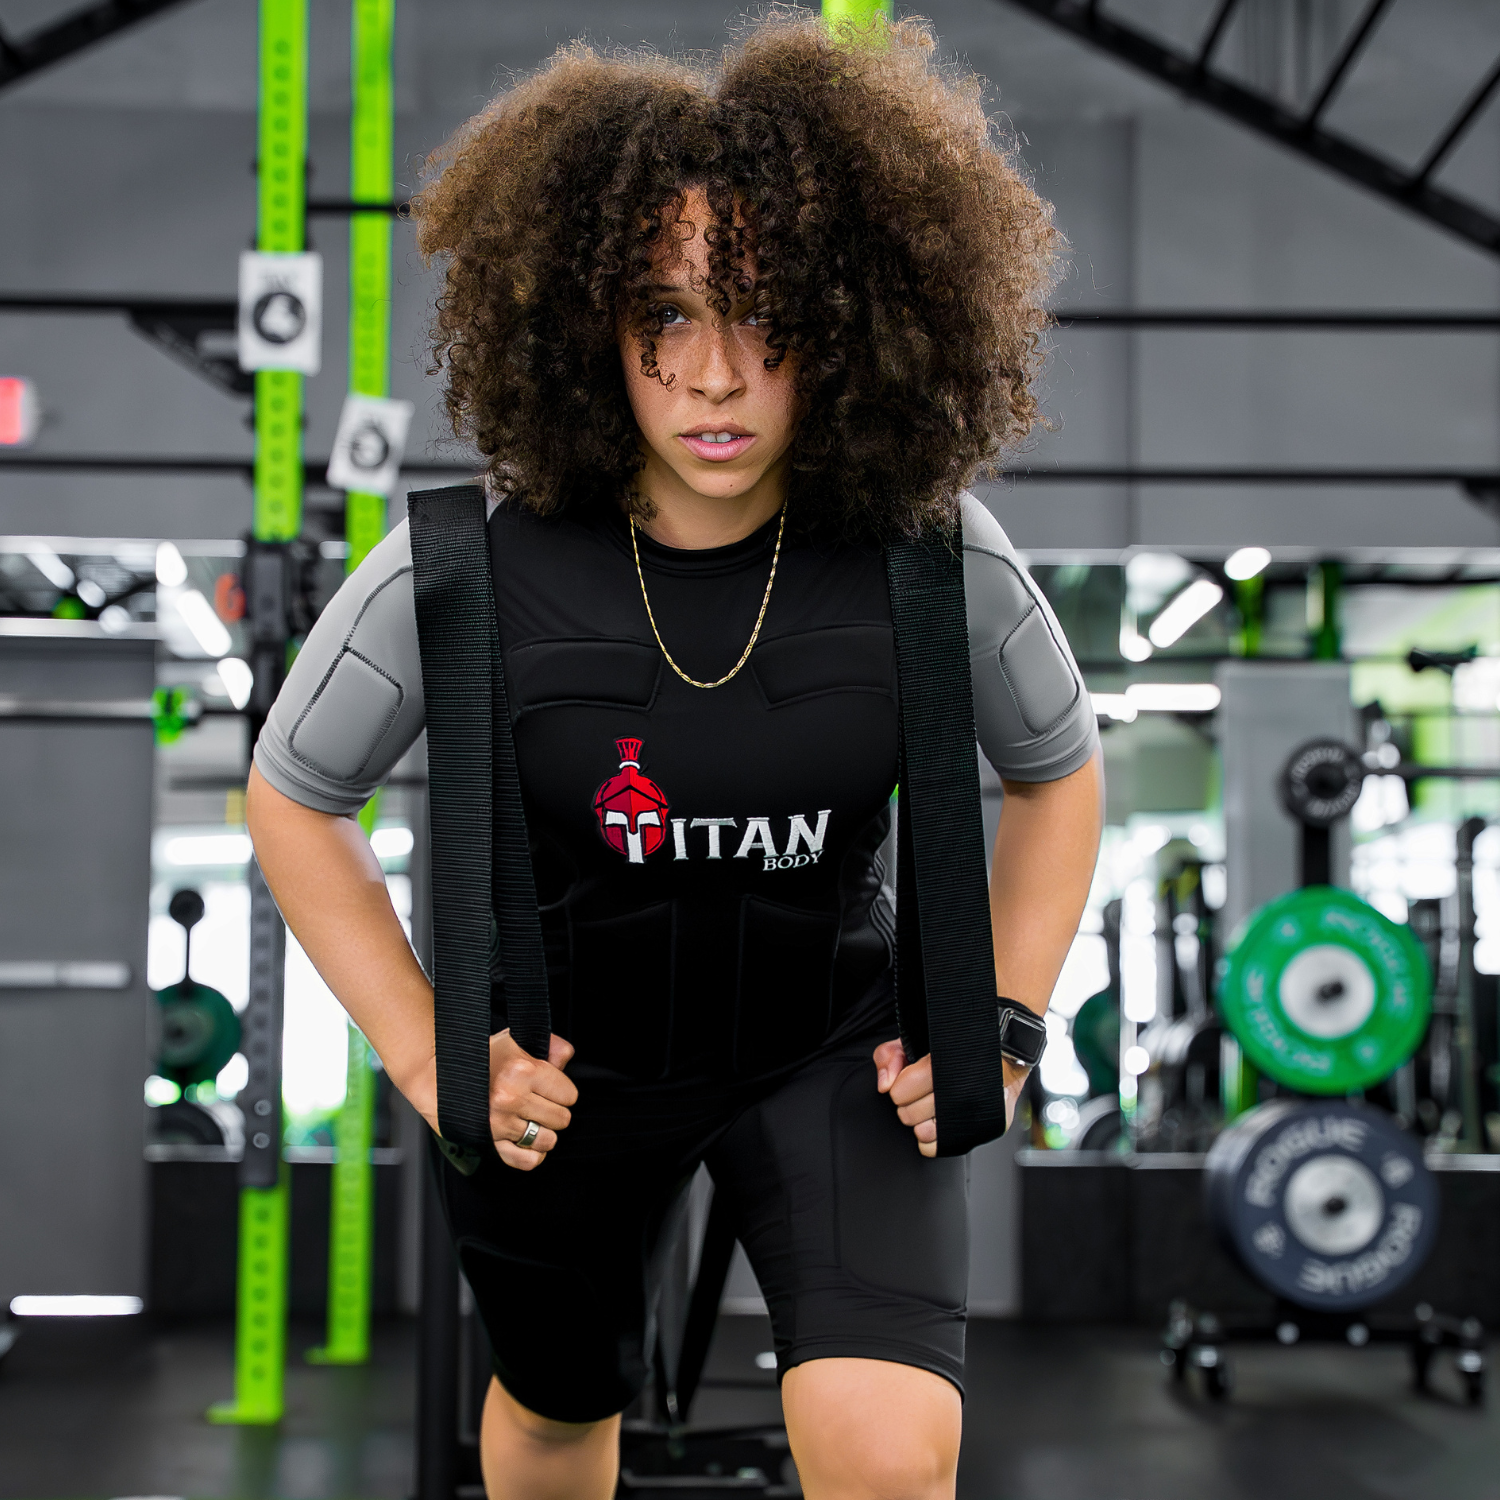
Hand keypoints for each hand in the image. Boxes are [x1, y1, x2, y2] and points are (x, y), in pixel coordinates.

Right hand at [488, 1029, 576, 1169]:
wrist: (435, 1075)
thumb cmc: (475, 1056)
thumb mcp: (512, 1041)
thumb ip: (546, 1046)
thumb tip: (566, 1055)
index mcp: (523, 1071)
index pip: (568, 1094)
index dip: (562, 1090)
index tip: (551, 1088)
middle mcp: (513, 1099)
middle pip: (561, 1119)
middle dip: (555, 1110)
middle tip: (540, 1102)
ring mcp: (501, 1124)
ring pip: (547, 1140)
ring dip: (543, 1132)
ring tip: (531, 1119)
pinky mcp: (489, 1142)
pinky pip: (526, 1161)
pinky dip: (532, 1154)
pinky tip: (527, 1140)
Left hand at [875, 1040, 1032, 1155]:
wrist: (1004, 1057)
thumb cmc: (958, 1048)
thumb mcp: (919, 1038)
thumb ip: (892, 1055)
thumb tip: (884, 1085)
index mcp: (945, 1062)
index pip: (901, 1091)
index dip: (900, 1086)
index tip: (908, 1080)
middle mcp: (962, 1089)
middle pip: (908, 1114)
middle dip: (908, 1103)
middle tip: (920, 1093)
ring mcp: (975, 1112)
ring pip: (922, 1133)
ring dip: (921, 1122)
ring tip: (931, 1107)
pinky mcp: (984, 1129)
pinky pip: (938, 1148)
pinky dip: (932, 1139)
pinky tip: (938, 1122)